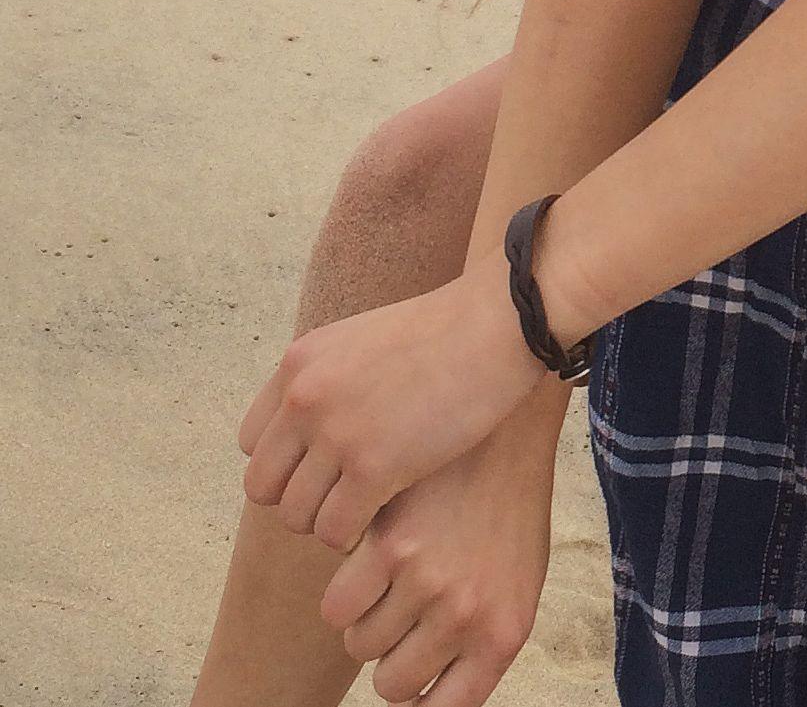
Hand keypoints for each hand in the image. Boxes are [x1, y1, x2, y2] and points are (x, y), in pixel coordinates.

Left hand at [238, 262, 545, 551]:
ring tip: (366, 511)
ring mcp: (338, 432)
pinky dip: (352, 536)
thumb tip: (311, 429)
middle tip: (344, 496)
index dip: (288, 464)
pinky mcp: (374, 466)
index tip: (326, 467)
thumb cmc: (449, 331)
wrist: (502, 321)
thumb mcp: (367, 339)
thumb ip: (330, 379)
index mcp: (300, 363)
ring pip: (296, 516)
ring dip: (327, 522)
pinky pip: (334, 529)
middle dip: (301, 500)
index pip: (253, 443)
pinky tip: (381, 520)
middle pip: (265, 486)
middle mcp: (306, 397)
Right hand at [318, 405, 562, 706]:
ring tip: (391, 570)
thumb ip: (475, 644)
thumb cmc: (508, 510)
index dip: (416, 702)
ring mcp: (427, 584)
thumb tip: (421, 698)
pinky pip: (337, 605)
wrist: (508, 427)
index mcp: (502, 635)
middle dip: (391, 651)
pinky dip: (346, 587)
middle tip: (403, 604)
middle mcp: (466, 617)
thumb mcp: (516, 582)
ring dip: (366, 616)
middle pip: (390, 683)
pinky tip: (369, 552)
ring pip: (358, 643)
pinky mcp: (387, 546)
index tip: (403, 683)